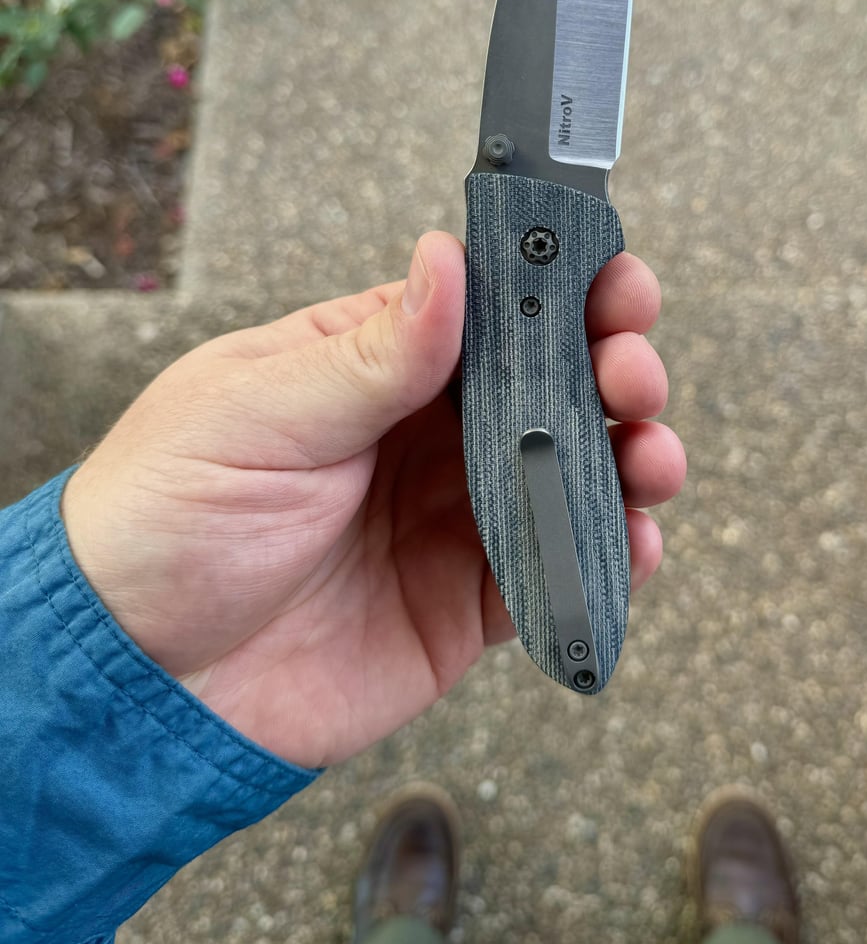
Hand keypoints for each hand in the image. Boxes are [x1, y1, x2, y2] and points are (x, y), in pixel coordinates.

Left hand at [61, 232, 685, 768]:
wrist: (140, 682)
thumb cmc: (166, 522)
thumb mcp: (259, 415)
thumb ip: (372, 353)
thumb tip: (446, 261)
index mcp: (372, 365)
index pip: (490, 307)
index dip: (562, 287)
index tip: (614, 281)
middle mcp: (424, 434)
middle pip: (552, 383)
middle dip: (612, 366)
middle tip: (629, 371)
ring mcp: (453, 516)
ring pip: (574, 470)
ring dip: (632, 455)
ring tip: (649, 455)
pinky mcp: (468, 601)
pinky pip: (561, 567)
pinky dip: (612, 553)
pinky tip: (635, 540)